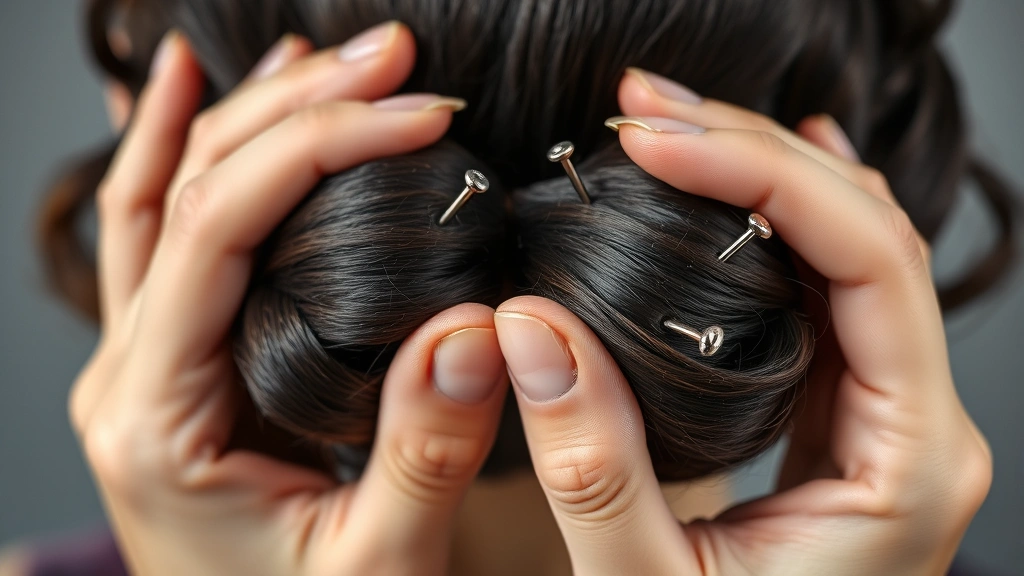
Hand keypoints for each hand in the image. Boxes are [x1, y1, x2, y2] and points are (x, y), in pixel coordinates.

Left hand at [72, 24, 508, 575]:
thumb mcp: (378, 568)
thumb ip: (424, 456)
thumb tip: (479, 328)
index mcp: (157, 421)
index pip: (217, 232)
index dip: (319, 151)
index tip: (419, 116)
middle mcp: (129, 380)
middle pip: (183, 192)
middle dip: (289, 106)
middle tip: (388, 54)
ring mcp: (142, 371)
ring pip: (161, 203)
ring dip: (235, 114)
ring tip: (311, 55)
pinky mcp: (173, 371)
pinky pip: (160, 243)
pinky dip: (182, 160)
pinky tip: (195, 101)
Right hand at [490, 68, 990, 574]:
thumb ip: (590, 463)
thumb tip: (524, 327)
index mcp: (906, 462)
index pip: (870, 262)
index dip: (763, 175)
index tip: (652, 142)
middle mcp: (917, 422)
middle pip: (867, 232)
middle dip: (754, 150)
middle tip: (642, 113)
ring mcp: (884, 414)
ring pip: (852, 248)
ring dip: (762, 174)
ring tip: (671, 129)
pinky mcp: (839, 415)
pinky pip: (831, 288)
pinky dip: (780, 221)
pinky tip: (745, 182)